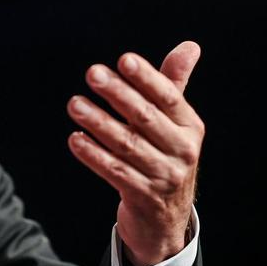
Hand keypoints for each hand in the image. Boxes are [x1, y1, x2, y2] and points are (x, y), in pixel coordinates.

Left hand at [66, 40, 203, 265]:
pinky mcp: (143, 197)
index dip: (147, 78)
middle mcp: (182, 151)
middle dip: (118, 93)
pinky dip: (93, 155)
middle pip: (146, 118)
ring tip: (75, 104)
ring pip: (126, 145)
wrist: (166, 219)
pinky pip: (114, 171)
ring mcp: (163, 176)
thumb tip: (190, 46)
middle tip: (92, 74)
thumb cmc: (165, 157)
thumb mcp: (175, 124)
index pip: (169, 97)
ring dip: (98, 122)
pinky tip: (75, 139)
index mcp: (191, 127)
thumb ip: (173, 84)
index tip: (123, 59)